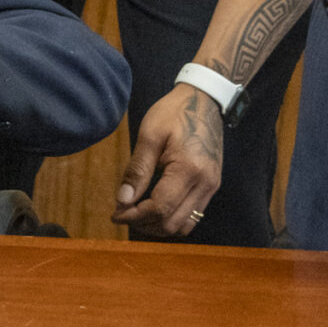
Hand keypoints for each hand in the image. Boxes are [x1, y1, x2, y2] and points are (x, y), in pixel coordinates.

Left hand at [112, 83, 223, 237]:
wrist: (204, 100)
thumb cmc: (174, 112)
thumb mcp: (149, 135)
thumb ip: (137, 170)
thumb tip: (123, 200)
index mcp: (189, 169)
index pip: (160, 208)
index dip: (135, 216)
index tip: (115, 214)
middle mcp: (205, 184)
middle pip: (172, 223)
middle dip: (144, 223)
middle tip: (123, 213)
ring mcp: (211, 187)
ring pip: (184, 226)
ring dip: (159, 225)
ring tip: (137, 213)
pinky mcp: (212, 186)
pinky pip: (193, 216)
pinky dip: (172, 218)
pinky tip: (156, 207)